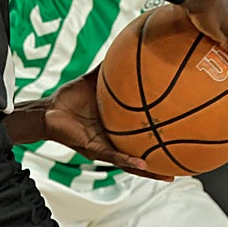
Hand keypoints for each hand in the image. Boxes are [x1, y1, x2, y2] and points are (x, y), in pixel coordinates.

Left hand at [43, 71, 173, 180]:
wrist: (48, 111)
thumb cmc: (70, 99)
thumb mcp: (94, 82)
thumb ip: (109, 70)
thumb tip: (123, 50)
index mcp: (114, 129)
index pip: (139, 137)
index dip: (156, 142)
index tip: (179, 140)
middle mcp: (112, 142)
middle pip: (139, 157)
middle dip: (157, 167)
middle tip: (178, 172)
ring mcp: (104, 148)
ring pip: (130, 164)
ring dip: (148, 172)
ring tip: (167, 176)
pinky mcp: (94, 150)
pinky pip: (113, 157)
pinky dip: (128, 161)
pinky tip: (143, 164)